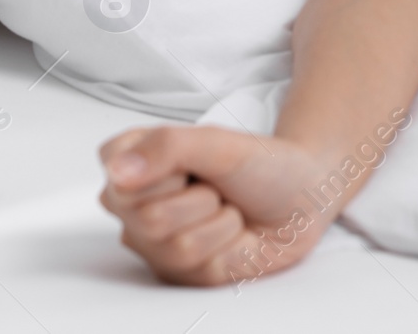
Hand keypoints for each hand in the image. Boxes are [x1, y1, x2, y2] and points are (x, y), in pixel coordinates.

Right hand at [98, 125, 342, 286]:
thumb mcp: (216, 142)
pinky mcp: (178, 274)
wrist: (300, 196)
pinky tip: (233, 235)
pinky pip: (200, 269)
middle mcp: (132, 208)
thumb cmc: (257, 164)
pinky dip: (231, 248)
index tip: (192, 161)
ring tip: (227, 210)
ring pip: (177, 247)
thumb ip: (165, 147)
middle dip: (202, 199)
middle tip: (216, 188)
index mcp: (128, 164)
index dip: (168, 168)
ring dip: (220, 223)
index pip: (118, 174)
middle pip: (149, 218)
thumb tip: (117, 171)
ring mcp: (153, 244)